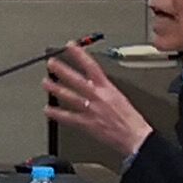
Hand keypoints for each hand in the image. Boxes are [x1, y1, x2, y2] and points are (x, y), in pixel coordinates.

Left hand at [34, 40, 148, 158]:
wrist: (135, 136)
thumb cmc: (131, 119)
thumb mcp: (119, 97)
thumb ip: (104, 90)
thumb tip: (95, 85)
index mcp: (107, 88)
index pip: (91, 66)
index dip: (79, 54)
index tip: (70, 46)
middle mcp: (97, 96)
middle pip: (76, 79)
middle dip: (62, 70)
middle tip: (51, 64)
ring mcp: (90, 109)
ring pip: (69, 96)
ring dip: (55, 89)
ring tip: (46, 83)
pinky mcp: (86, 123)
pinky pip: (68, 117)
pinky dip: (56, 114)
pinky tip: (48, 110)